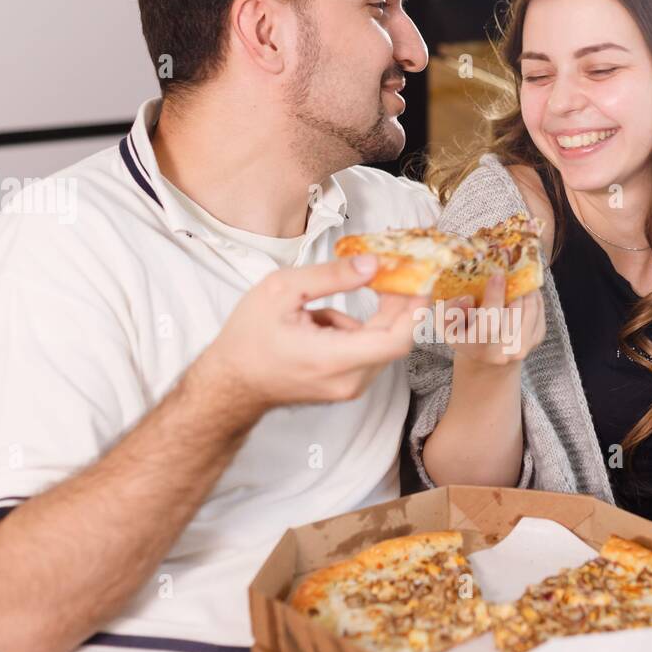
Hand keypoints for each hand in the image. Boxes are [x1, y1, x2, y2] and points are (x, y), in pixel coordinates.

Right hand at [202, 255, 427, 419]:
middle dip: (398, 303)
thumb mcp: (281, 291)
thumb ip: (331, 276)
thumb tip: (372, 264)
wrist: (229, 383)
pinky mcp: (347, 386)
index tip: (421, 279)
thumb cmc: (248, 339)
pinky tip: (317, 327)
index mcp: (332, 358)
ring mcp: (349, 388)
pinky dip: (355, 331)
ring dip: (367, 318)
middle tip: (390, 272)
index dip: (416, 308)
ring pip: (381, 344)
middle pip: (395, 339)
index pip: (396, 340)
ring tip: (316, 313)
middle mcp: (348, 380)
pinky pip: (367, 351)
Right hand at [441, 272, 544, 369]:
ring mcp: (523, 347)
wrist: (486, 355)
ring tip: (515, 279)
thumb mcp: (447, 323)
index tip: (497, 276)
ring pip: (530, 309)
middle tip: (507, 273)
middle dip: (512, 290)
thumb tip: (468, 299)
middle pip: (514, 313)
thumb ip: (450, 310)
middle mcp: (503, 352)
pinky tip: (521, 290)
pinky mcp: (537, 339)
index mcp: (478, 348)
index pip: (490, 322)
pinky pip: (539, 310)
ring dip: (524, 290)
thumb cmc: (463, 332)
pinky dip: (532, 296)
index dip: (494, 297)